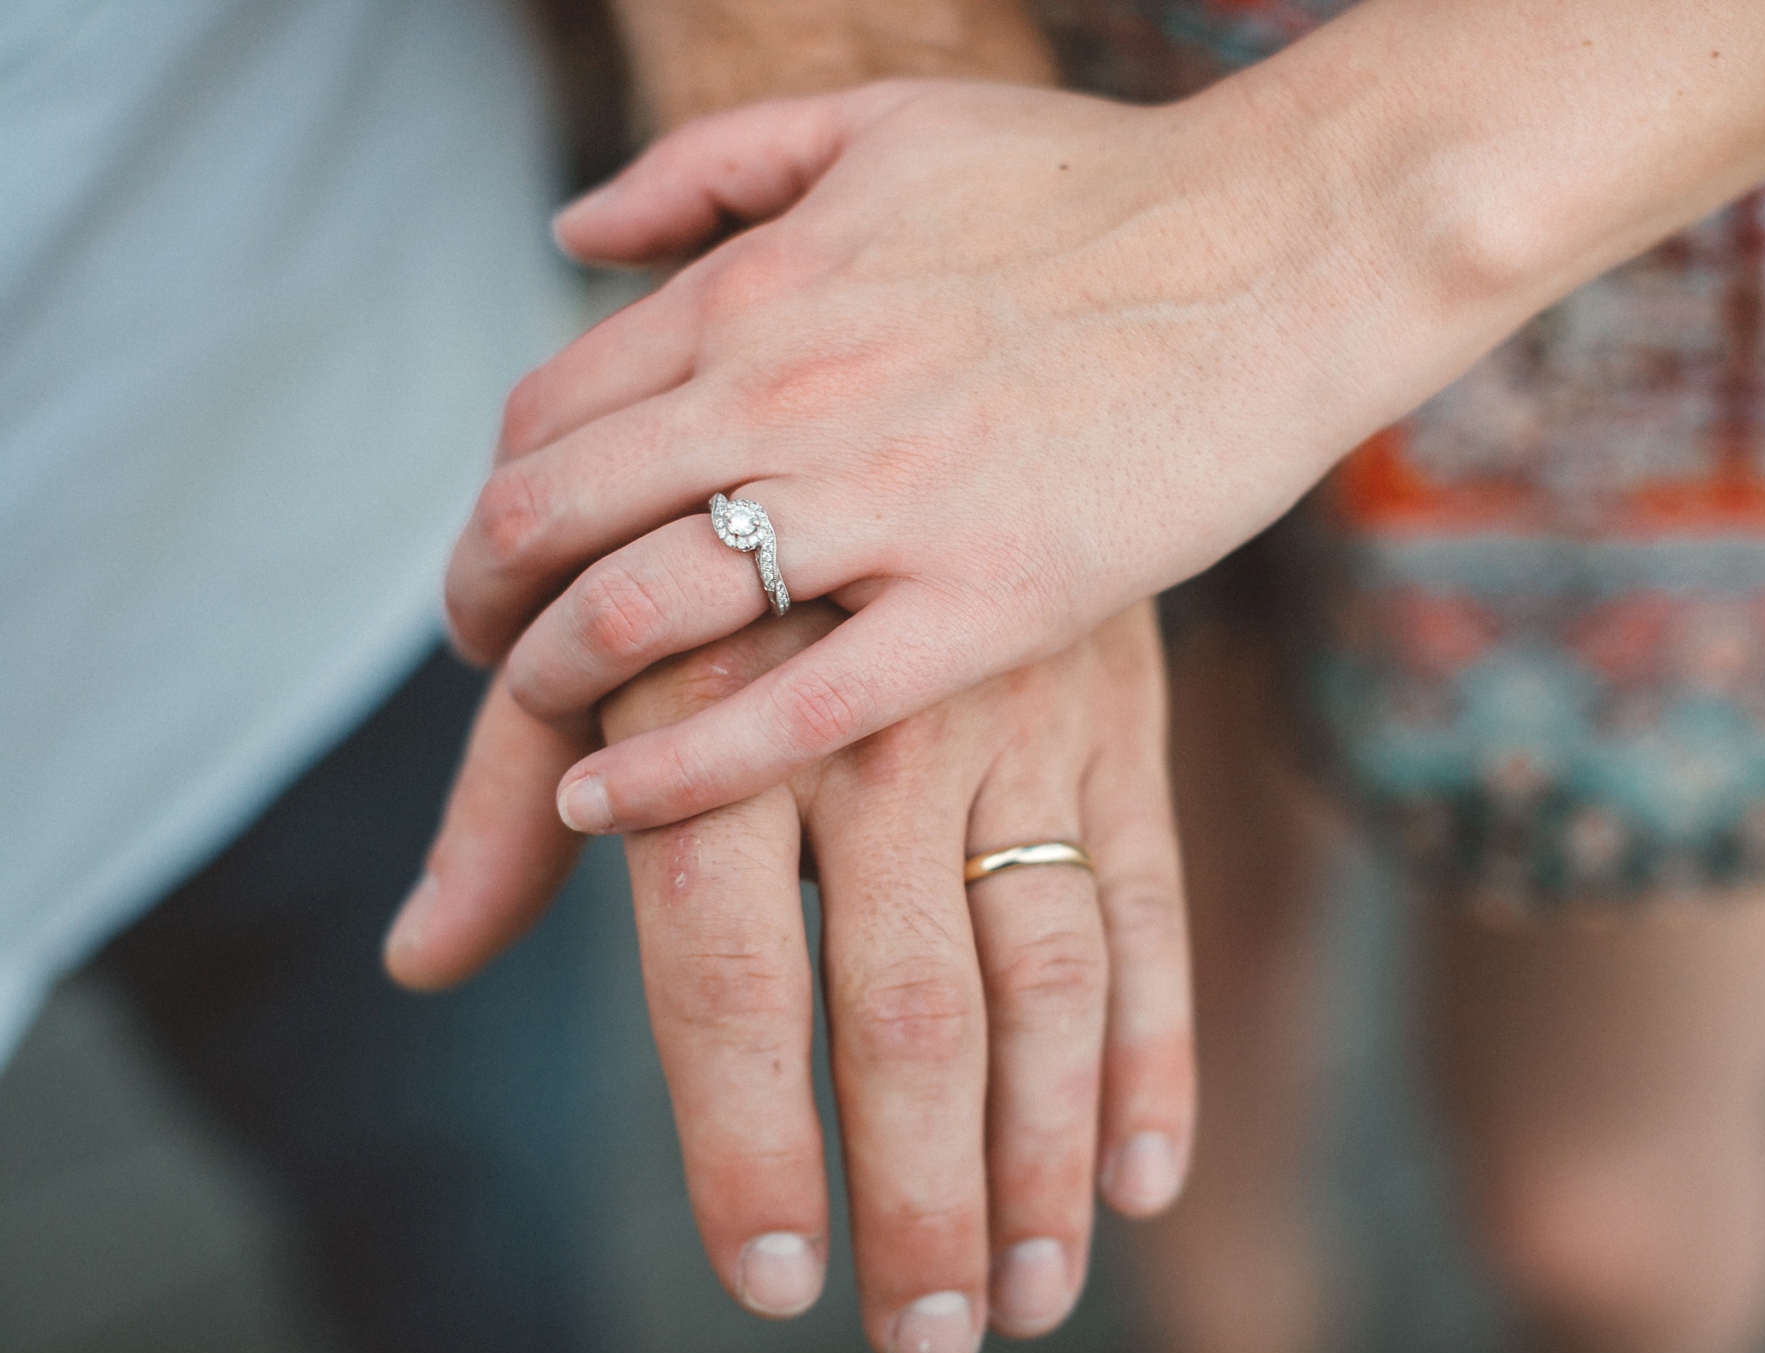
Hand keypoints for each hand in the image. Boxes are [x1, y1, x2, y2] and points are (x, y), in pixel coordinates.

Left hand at [391, 603, 1193, 1352]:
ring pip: (1049, 972)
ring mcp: (1015, 726)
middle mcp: (878, 731)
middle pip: (909, 1006)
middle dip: (920, 1196)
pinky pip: (1152, 902)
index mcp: (724, 716)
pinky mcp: (1115, 723)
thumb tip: (419, 961)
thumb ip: (505, 797)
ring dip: (1042, 1151)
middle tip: (922, 1346)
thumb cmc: (719, 545)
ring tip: (1025, 1298)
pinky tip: (1145, 1179)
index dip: (748, 1143)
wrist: (916, 376)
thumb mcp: (598, 640)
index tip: (771, 1280)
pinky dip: (1160, 1046)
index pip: (731, 975)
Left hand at [447, 0, 1764, 840]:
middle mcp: (782, 392)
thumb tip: (566, 230)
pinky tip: (606, 808)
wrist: (1283, 245)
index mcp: (754, 289)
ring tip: (539, 738)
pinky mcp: (983, 603)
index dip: (493, 504)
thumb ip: (708, 167)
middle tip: (486, 659)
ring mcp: (879, 503)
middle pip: (543, 521)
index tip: (509, 560)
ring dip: (544, 691)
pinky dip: (665, 774)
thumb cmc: (1094, 189)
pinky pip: (784, 716)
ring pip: (630, 617)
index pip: (541, 415)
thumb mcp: (881, 128)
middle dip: (479, 605)